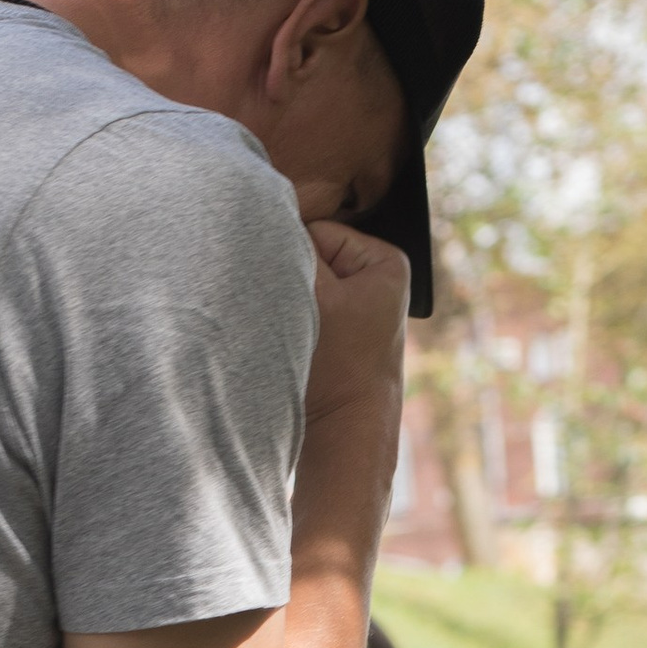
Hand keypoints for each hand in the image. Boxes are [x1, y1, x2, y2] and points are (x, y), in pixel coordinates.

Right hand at [301, 219, 409, 422]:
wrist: (341, 439)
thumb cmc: (336, 370)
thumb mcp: (313, 294)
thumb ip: (290, 245)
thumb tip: (261, 208)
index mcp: (385, 262)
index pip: (315, 231)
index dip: (296, 261)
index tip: (304, 301)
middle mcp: (376, 279)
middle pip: (309, 256)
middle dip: (294, 280)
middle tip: (301, 319)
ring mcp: (357, 306)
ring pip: (301, 282)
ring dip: (290, 302)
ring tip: (300, 334)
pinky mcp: (339, 331)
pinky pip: (303, 309)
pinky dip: (293, 322)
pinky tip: (298, 345)